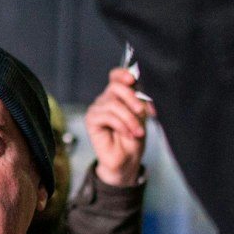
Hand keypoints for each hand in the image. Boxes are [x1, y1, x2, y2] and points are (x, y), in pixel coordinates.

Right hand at [86, 66, 152, 186]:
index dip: (123, 74)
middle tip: (142, 112)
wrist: (127, 159)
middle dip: (131, 98)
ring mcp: (97, 109)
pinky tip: (128, 134)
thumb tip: (141, 87)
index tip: (133, 79)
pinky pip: (107, 116)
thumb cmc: (134, 137)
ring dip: (129, 119)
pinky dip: (122, 126)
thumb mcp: (142, 116)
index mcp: (118, 95)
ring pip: (113, 104)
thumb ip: (140, 100)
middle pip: (115, 87)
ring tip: (138, 132)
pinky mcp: (91, 120)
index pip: (116, 76)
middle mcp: (106, 99)